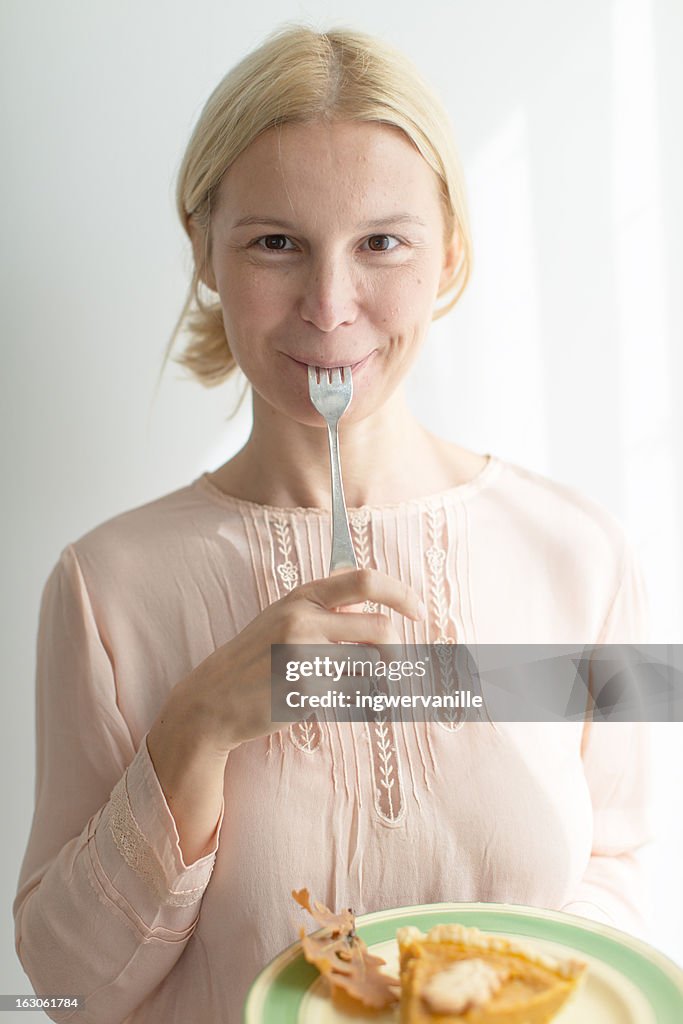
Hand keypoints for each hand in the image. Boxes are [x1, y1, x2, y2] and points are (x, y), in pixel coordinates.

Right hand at [173, 568, 424, 754]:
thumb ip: (326, 607)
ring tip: (345, 686)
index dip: (400, 594)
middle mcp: (304, 621)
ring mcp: (305, 658)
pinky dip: (348, 703)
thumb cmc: (256, 658)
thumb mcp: (284, 616)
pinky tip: (318, 703)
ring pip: (370, 668)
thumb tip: (384, 605)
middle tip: (395, 664)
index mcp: (302, 597)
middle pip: (381, 629)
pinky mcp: (306, 694)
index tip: (418, 611)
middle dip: (396, 651)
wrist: (212, 700)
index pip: (365, 581)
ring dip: (371, 680)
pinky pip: (352, 698)